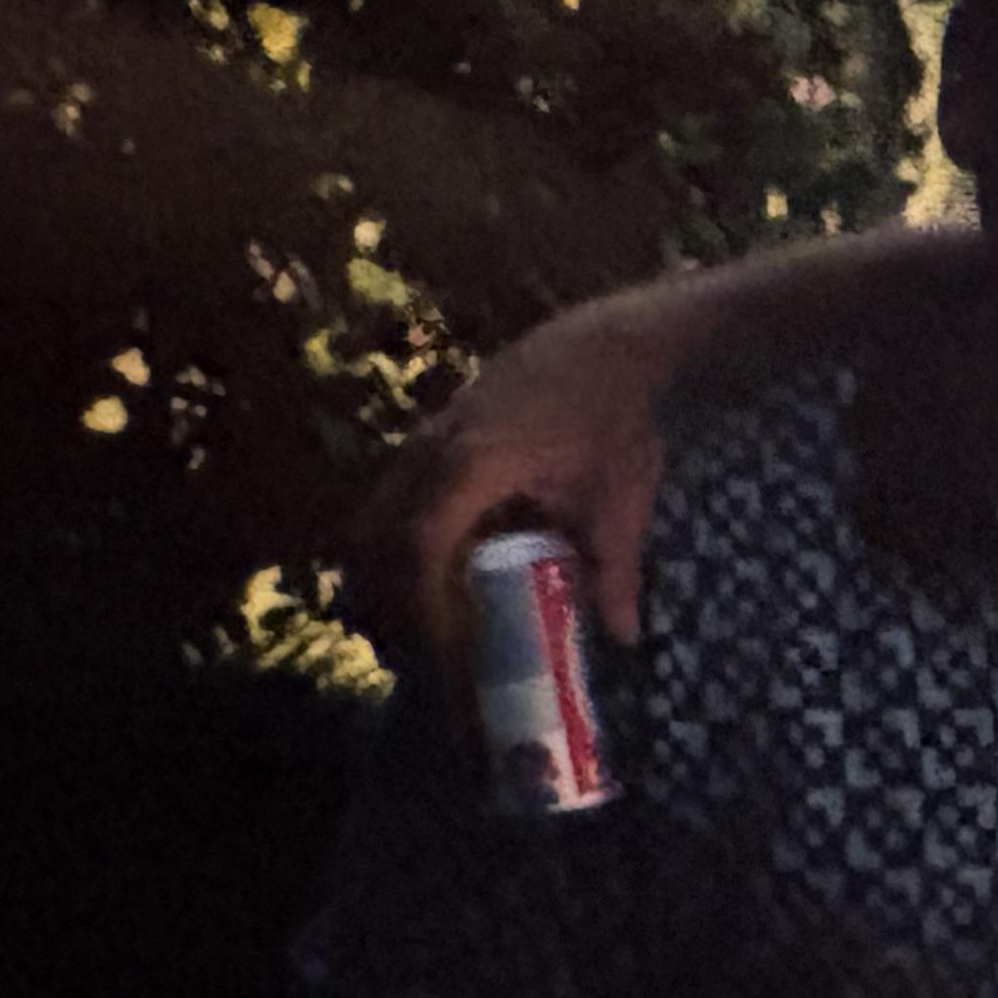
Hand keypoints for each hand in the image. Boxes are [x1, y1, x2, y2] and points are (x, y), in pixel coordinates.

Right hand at [358, 295, 681, 652]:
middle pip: (378, 539)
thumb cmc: (615, 417)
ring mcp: (425, 438)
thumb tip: (622, 635)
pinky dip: (398, 542)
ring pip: (374, 518)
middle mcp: (432, 449)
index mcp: (473, 464)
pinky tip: (439, 574)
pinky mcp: (430, 435)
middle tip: (430, 653)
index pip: (421, 545)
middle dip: (394, 602)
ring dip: (389, 574)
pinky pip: (391, 498)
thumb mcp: (619, 497)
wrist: (609, 343)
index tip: (448, 653)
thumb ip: (615, 568)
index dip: (424, 604)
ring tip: (428, 622)